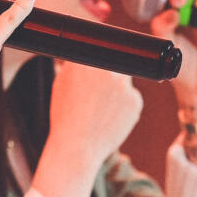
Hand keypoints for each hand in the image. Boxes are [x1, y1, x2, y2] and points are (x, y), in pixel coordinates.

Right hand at [39, 60, 142, 176]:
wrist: (76, 146)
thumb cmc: (65, 118)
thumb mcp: (61, 85)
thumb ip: (76, 67)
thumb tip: (88, 53)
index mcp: (84, 62)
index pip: (101, 49)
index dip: (103, 60)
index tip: (100, 71)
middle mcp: (106, 69)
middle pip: (115, 64)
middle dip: (111, 76)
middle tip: (99, 95)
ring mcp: (123, 84)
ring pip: (124, 83)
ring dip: (117, 93)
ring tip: (100, 112)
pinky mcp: (135, 101)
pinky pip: (132, 100)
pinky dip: (125, 109)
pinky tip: (110, 120)